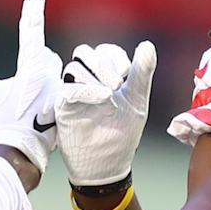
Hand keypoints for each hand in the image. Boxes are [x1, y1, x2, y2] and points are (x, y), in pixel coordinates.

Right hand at [0, 0, 62, 176]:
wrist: (17, 159)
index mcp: (32, 72)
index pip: (32, 35)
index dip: (32, 15)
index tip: (36, 0)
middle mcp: (51, 81)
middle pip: (46, 59)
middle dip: (35, 59)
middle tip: (21, 70)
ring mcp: (58, 98)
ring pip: (53, 78)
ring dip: (41, 81)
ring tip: (25, 98)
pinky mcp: (61, 114)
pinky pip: (56, 98)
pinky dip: (45, 100)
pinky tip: (34, 114)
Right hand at [56, 41, 156, 186]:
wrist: (108, 165)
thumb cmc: (122, 135)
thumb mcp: (137, 101)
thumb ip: (141, 73)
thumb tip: (147, 45)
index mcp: (106, 77)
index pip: (106, 51)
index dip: (116, 57)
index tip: (126, 73)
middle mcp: (88, 81)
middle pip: (88, 53)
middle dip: (104, 64)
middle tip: (118, 84)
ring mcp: (74, 92)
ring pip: (75, 67)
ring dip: (95, 75)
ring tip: (110, 94)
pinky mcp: (63, 107)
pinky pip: (67, 88)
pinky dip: (86, 89)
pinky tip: (103, 97)